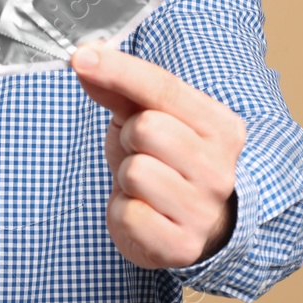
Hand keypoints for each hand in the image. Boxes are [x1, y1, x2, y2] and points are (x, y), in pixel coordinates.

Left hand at [69, 39, 245, 269]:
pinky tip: (142, 212)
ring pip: (137, 172)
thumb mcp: (146, 117)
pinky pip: (130, 214)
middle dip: (130, 138)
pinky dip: (124, 212)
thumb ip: (120, 87)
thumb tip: (85, 57)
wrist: (189, 226)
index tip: (81, 59)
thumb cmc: (168, 163)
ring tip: (143, 186)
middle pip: (147, 128)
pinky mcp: (182, 246)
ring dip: (127, 179)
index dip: (118, 70)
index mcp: (221, 127)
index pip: (165, 87)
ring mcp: (204, 210)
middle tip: (140, 153)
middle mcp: (221, 168)